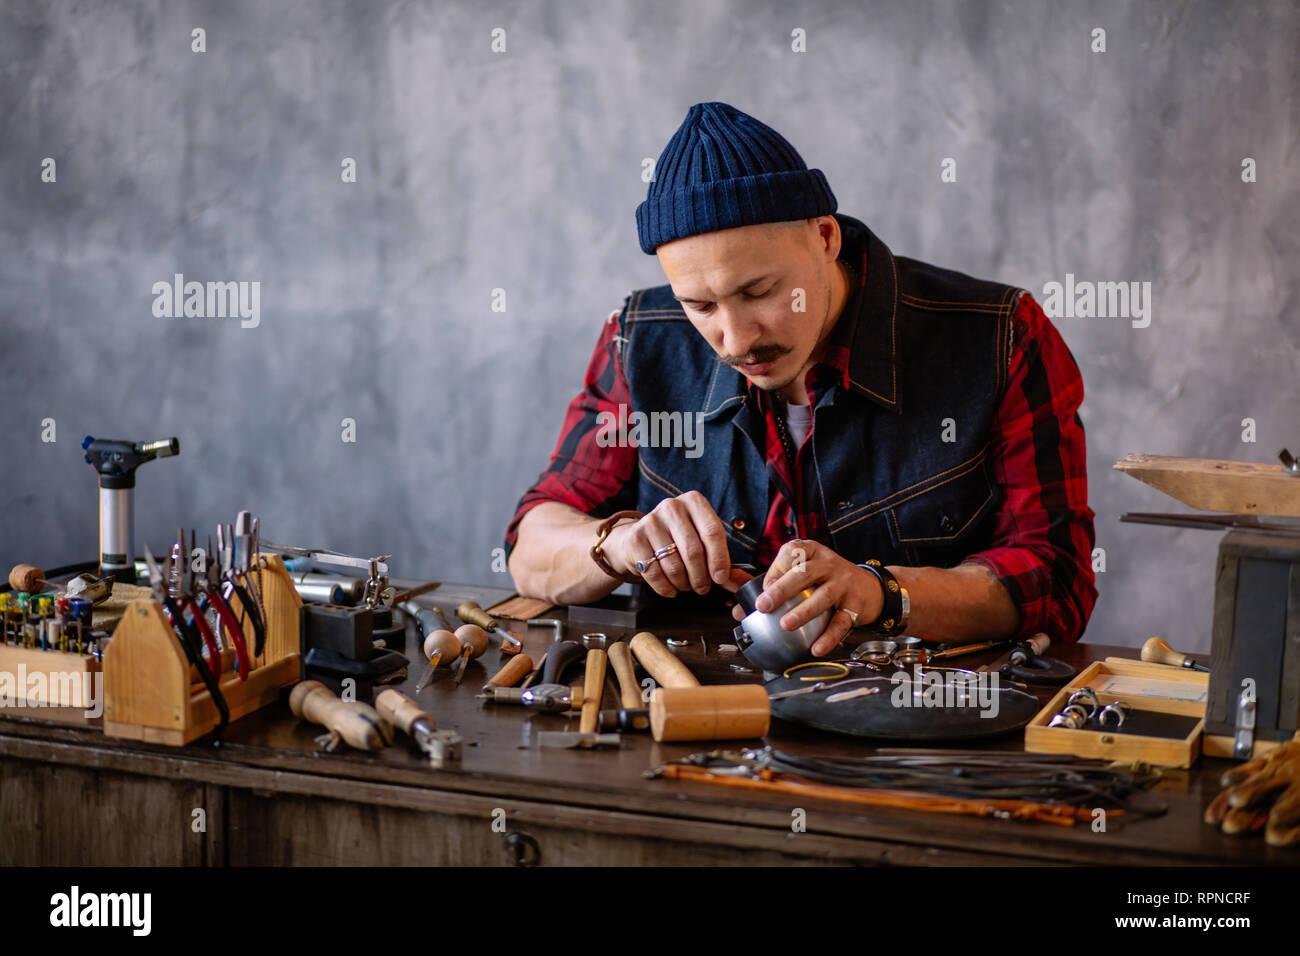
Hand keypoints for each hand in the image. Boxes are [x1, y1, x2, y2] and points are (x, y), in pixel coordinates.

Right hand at [603, 491, 749, 597]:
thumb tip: (742, 584)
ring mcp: (651, 521)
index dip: (719, 559)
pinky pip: (655, 574)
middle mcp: (672, 507)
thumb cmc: (676, 540)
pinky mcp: (635, 539)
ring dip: (683, 584)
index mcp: (694, 502)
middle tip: (702, 587)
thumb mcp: (702, 542)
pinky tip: (670, 588)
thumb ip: (723, 563)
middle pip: (693, 551)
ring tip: (685, 584)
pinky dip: (666, 588)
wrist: (637, 540)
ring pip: (674, 566)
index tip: (720, 578)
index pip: (713, 532)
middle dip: (701, 577)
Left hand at [732, 539, 882, 656]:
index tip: (763, 589)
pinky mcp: (856, 605)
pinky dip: (828, 637)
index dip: (775, 570)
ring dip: (803, 611)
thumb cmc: (826, 580)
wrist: (869, 587)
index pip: (791, 553)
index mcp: (812, 551)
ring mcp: (844, 583)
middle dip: (782, 589)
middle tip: (763, 606)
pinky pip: (841, 622)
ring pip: (823, 596)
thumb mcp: (804, 573)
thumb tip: (737, 611)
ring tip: (786, 625)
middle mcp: (828, 563)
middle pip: (804, 573)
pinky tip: (815, 648)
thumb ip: (771, 587)